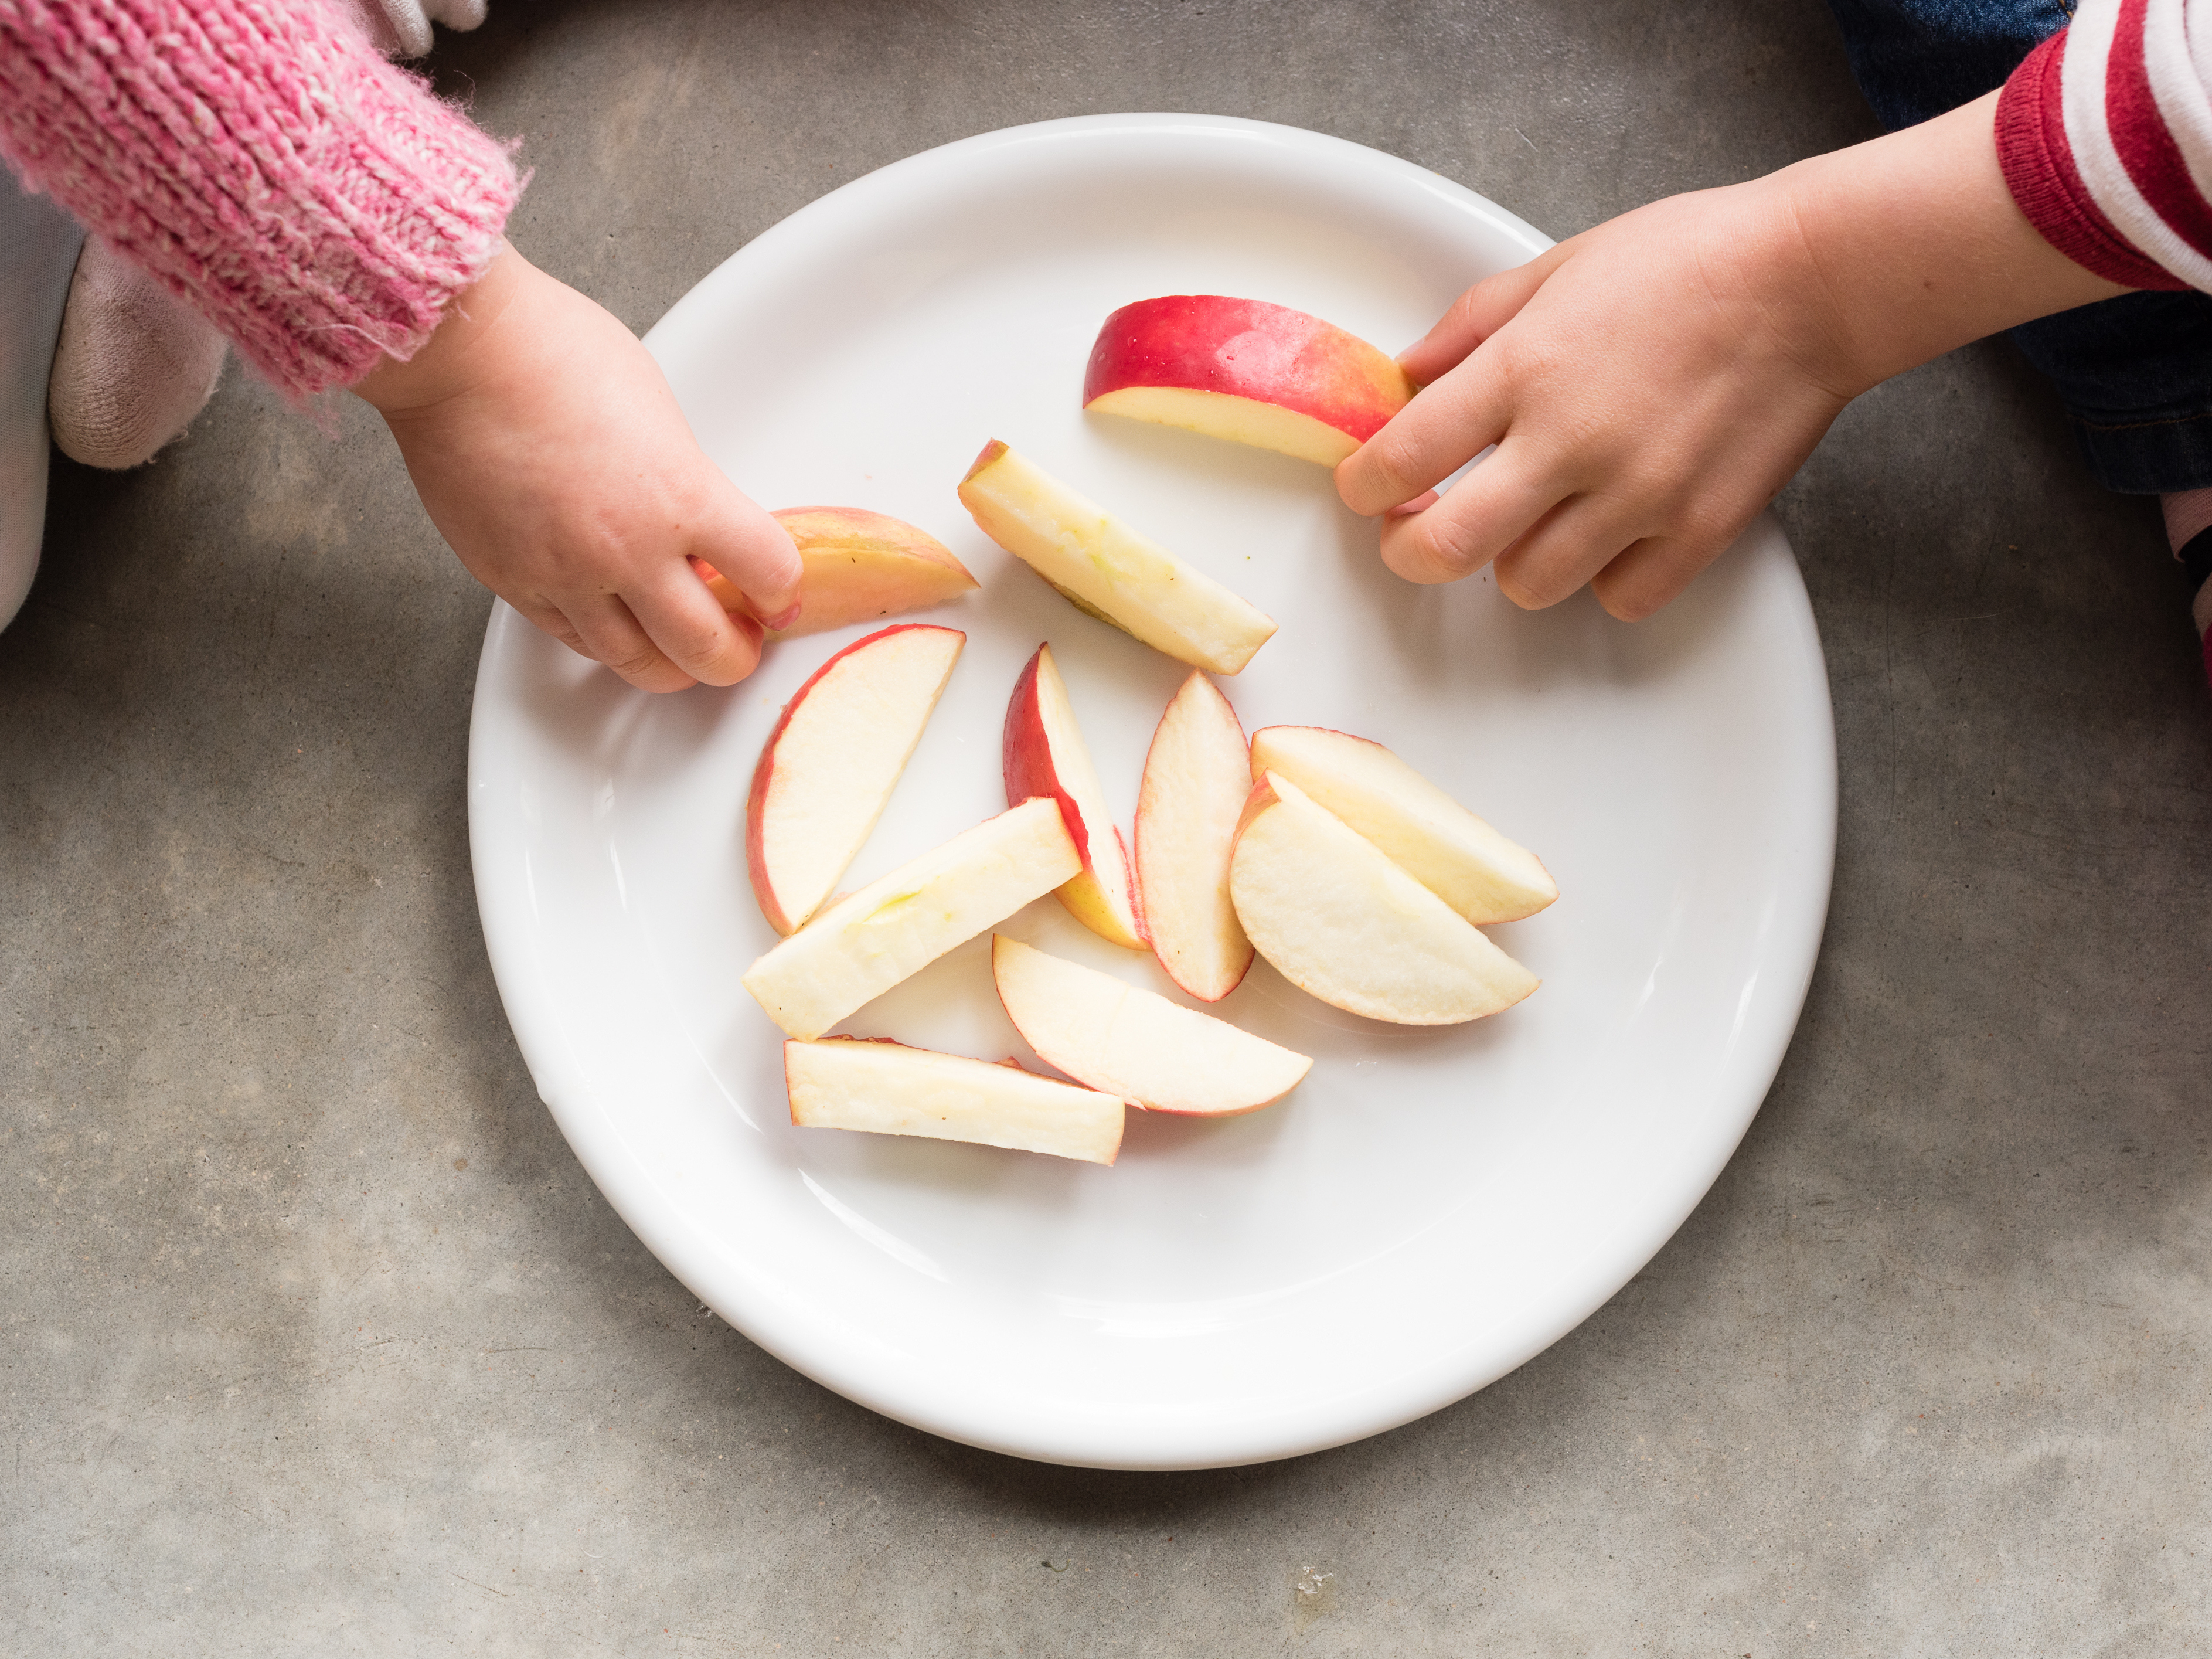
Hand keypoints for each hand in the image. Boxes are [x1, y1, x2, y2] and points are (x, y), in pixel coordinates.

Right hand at [355, 245, 799, 690]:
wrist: (458, 353)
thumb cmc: (554, 354)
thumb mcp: (659, 412)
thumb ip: (685, 481)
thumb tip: (698, 522)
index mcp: (681, 495)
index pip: (770, 573)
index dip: (783, 588)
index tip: (778, 589)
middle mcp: (627, 549)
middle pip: (709, 648)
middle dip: (736, 656)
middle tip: (742, 644)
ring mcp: (566, 574)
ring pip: (638, 663)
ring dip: (673, 667)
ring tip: (683, 654)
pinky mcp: (513, 582)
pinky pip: (574, 640)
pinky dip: (606, 643)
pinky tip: (619, 627)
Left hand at [1337, 91, 2127, 620]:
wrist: (1812, 281)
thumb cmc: (1685, 262)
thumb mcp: (1554, 268)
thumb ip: (1467, 332)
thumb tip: (1403, 384)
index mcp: (1525, 369)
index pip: (1400, 460)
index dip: (1363, 487)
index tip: (1365, 488)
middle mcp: (1572, 442)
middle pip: (1443, 553)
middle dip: (1410, 550)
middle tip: (1417, 530)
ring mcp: (1638, 495)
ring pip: (1525, 586)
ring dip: (1511, 560)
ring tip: (1531, 517)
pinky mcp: (1698, 530)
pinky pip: (1616, 598)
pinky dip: (1602, 577)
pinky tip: (1607, 531)